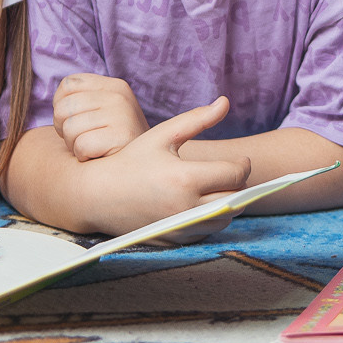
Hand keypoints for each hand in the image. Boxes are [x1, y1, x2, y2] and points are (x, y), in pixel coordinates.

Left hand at [54, 73, 149, 160]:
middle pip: (63, 107)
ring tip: (92, 148)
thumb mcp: (104, 112)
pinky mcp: (121, 136)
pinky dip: (83, 156)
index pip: (68, 84)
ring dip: (73, 145)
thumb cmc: (114, 142)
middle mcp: (119, 96)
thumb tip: (56, 104)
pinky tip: (97, 156)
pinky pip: (81, 145)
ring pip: (69, 128)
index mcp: (115, 86)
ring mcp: (122, 115)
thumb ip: (83, 100)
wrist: (143, 167)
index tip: (75, 120)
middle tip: (83, 139)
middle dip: (64, 129)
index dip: (61, 105)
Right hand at [109, 97, 250, 222]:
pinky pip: (207, 232)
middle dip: (240, 185)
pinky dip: (211, 219)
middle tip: (232, 173)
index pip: (235, 175)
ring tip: (219, 187)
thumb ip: (197, 119)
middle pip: (235, 199)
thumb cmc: (130, 160)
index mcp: (185, 178)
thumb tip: (225, 102)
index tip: (241, 160)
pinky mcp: (175, 240)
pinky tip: (203, 203)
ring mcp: (180, 227)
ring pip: (224, 219)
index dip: (244, 165)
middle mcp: (185, 207)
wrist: (98, 195)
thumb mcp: (163, 135)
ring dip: (229, 204)